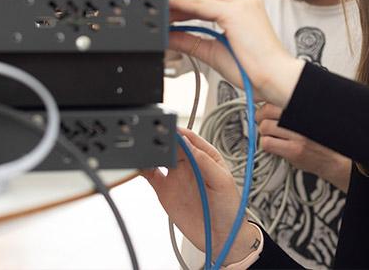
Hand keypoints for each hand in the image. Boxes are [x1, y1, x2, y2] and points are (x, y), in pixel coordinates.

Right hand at [143, 128, 260, 264]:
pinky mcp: (165, 190)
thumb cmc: (230, 209)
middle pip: (172, 146)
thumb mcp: (222, 181)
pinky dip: (142, 168)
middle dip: (163, 140)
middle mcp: (189, 164)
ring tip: (144, 150)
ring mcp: (176, 177)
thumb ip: (204, 162)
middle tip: (154, 139)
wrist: (221, 239)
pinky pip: (150, 175)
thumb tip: (187, 144)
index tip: (170, 131)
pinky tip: (138, 165)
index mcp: (207, 157)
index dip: (179, 133)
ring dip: (151, 152)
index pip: (190, 139)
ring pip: (159, 157)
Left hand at [164, 0, 304, 106]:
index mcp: (244, 8)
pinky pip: (201, 5)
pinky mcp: (236, 12)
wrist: (276, 81)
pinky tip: (166, 7)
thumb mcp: (215, 52)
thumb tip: (168, 36)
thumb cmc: (254, 71)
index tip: (165, 3)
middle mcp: (244, 0)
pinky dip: (181, 4)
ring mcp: (241, 3)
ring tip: (154, 2)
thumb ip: (191, 41)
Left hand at [257, 103, 350, 191]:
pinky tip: (275, 146)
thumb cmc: (320, 139)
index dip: (264, 104)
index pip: (275, 100)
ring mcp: (297, 135)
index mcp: (303, 109)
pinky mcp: (293, 150)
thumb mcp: (308, 118)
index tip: (262, 108)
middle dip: (261, 118)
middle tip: (264, 123)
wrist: (333, 160)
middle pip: (266, 111)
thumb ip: (292, 110)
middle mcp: (300, 119)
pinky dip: (266, 145)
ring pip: (264, 127)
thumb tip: (269, 103)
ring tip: (272, 136)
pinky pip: (267, 143)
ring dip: (264, 133)